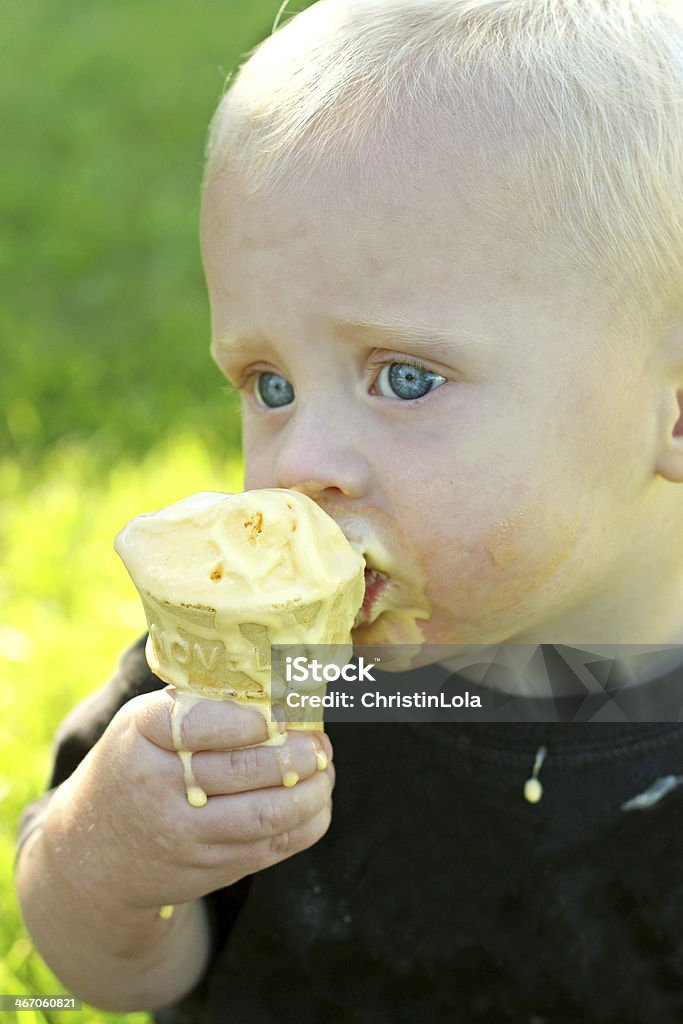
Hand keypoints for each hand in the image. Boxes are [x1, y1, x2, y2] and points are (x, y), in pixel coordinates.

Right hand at [41, 689, 333, 911]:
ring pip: (264, 816)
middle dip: (295, 754)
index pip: (193, 725)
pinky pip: (269, 849)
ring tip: (325, 769)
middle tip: (319, 741)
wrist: (94, 855)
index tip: (277, 714)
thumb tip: (272, 683)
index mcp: (142, 736)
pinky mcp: (207, 870)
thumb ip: (196, 703)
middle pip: (240, 772)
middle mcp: (158, 788)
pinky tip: (317, 801)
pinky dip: (305, 824)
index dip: (242, 721)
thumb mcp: (144, 723)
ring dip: (310, 791)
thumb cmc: (135, 767)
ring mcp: (183, 836)